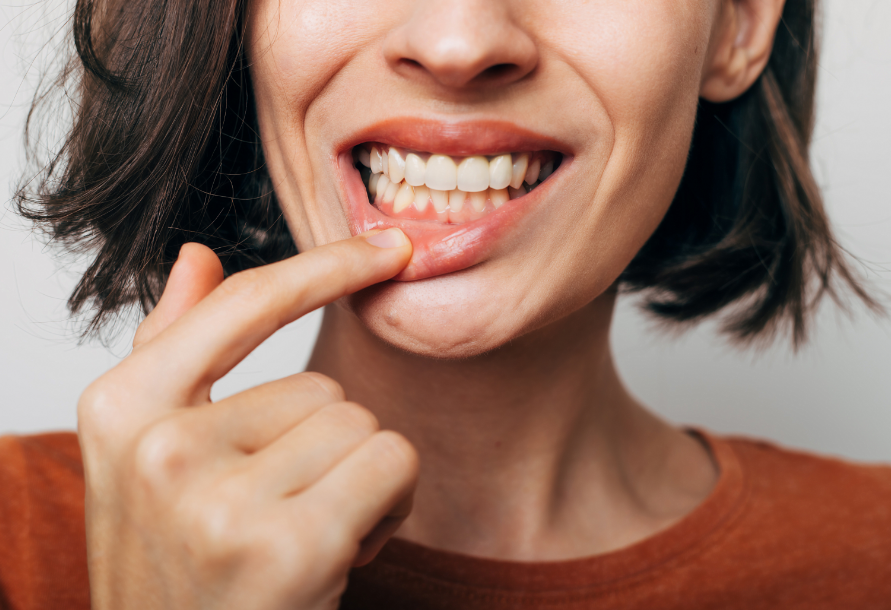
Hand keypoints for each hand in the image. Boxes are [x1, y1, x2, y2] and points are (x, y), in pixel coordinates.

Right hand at [78, 229, 416, 609]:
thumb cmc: (179, 564)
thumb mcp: (146, 456)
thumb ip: (171, 348)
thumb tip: (196, 256)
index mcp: (120, 408)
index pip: (243, 305)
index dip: (326, 267)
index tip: (388, 247)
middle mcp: (159, 447)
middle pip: (323, 384)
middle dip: (327, 448)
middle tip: (284, 512)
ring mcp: (218, 499)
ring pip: (361, 425)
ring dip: (358, 479)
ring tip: (304, 535)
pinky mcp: (288, 545)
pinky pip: (392, 462)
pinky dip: (390, 504)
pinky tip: (339, 554)